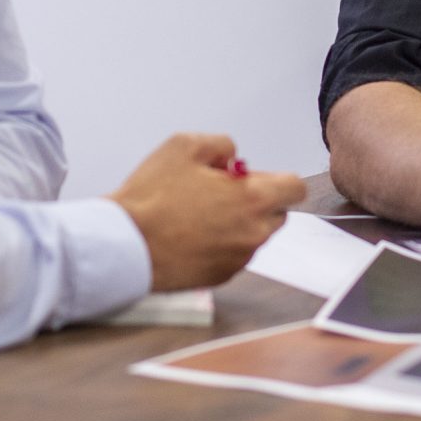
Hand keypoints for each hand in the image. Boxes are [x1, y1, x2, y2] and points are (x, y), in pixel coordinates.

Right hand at [112, 133, 304, 290]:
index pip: (294, 188)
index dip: (276, 178)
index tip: (255, 178)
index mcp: (253, 198)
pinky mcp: (221, 276)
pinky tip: (192, 236)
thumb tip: (232, 158)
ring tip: (199, 214)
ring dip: (238, 224)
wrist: (126, 244)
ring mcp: (239, 258)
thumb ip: (220, 144)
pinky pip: (234, 255)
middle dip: (256, 202)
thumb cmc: (152, 197)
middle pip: (276, 214)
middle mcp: (254, 232)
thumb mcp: (185, 146)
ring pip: (253, 236)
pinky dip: (221, 245)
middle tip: (221, 193)